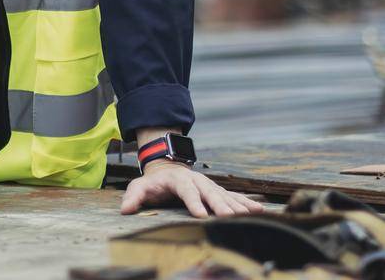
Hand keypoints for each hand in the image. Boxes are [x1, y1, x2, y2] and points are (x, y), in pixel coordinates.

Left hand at [119, 160, 263, 217]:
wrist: (167, 167)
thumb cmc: (153, 181)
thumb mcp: (140, 186)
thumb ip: (133, 197)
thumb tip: (125, 210)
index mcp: (179, 180)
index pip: (187, 191)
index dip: (194, 202)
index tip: (201, 215)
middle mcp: (197, 181)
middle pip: (210, 193)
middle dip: (220, 205)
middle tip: (229, 217)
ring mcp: (208, 185)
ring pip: (225, 195)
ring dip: (237, 205)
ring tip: (251, 214)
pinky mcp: (216, 190)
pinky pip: (233, 196)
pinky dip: (246, 202)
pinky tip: (259, 209)